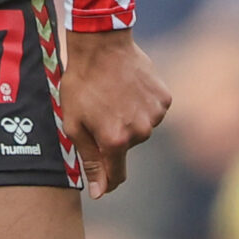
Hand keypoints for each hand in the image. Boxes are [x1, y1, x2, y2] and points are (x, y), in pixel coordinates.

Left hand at [59, 28, 170, 199]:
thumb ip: (89, 160)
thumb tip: (99, 192)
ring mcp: (155, 115)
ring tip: (114, 97)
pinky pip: (153, 111)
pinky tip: (128, 89)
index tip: (101, 183)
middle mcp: (140, 132)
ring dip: (129, 120)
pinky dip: (141, 105)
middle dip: (114, 137)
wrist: (101, 46)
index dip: (107, 180)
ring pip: (141, 129)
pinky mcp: (164, 99)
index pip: (116, 174)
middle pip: (127, 148)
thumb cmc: (81, 84)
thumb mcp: (74, 124)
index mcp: (115, 141)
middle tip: (99, 112)